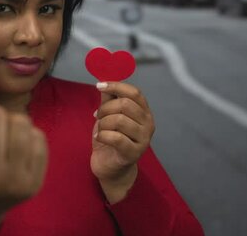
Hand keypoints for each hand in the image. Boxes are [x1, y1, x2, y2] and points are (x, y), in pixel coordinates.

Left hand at [90, 82, 153, 202]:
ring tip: (100, 130)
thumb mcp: (109, 115)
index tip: (99, 85)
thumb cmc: (110, 139)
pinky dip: (102, 135)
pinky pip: (115, 137)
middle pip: (125, 104)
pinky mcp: (133, 153)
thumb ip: (109, 98)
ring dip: (102, 124)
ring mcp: (143, 140)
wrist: (110, 167)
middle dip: (105, 108)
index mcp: (144, 112)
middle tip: (97, 116)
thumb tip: (104, 79)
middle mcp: (148, 124)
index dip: (116, 85)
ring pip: (119, 120)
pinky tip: (98, 138)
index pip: (134, 92)